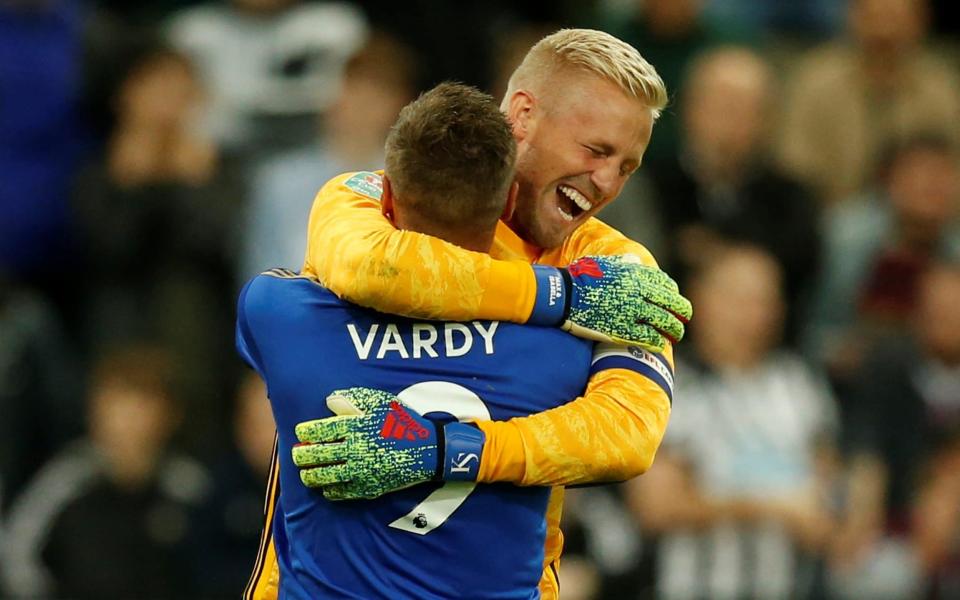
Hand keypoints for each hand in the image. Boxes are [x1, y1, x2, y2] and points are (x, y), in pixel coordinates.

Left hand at [292, 387, 483, 499]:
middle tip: (297, 453)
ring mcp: (359, 471)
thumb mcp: (381, 403)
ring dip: (309, 475)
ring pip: (323, 476)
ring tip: (304, 473)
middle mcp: (354, 449)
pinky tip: (325, 486)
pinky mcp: (367, 487)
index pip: (319, 430)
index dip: (305, 432)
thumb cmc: (403, 422)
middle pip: (316, 454)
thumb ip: (353, 400)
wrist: (428, 450)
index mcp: (355, 426)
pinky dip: (328, 490)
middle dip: (301, 454)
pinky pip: (339, 492)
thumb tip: (329, 401)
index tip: (300, 432)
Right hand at [530, 256, 691, 350]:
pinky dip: (657, 341)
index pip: (667, 285)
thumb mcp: (604, 263)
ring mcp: (633, 311)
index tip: (674, 301)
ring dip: (674, 330)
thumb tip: (635, 261)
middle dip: (682, 312)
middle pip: (673, 303)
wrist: (563, 295)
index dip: (673, 294)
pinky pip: (649, 337)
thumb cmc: (580, 277)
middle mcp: (639, 291)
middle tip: (683, 320)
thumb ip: (623, 263)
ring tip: (676, 336)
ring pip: (665, 322)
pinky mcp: (624, 329)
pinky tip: (659, 344)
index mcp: (636, 274)